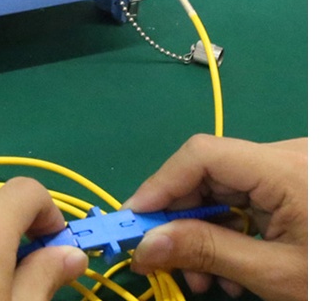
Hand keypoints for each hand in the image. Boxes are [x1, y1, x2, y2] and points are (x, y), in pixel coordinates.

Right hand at [124, 134, 306, 300]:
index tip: (136, 219)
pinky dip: (228, 228)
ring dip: (203, 228)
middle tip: (161, 258)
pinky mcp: (295, 183)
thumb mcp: (276, 275)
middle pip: (210, 170)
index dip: (162, 183)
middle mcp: (286, 154)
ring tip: (199, 278)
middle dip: (181, 216)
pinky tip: (226, 266)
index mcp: (286, 167)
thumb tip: (145, 244)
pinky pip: (246, 196)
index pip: (204, 153)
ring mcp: (292, 167)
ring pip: (225, 186)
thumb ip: (208, 251)